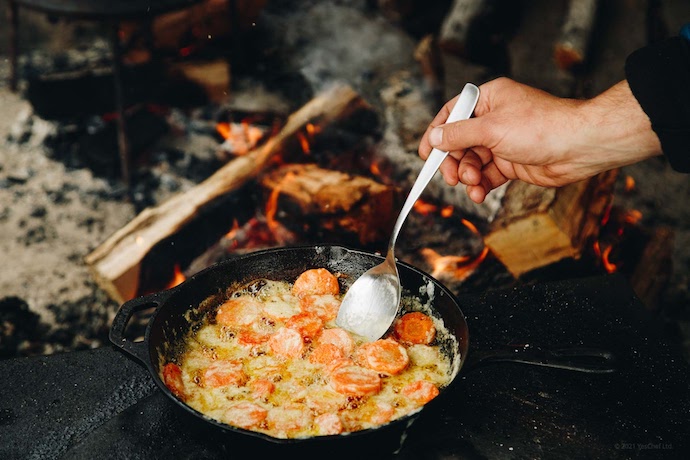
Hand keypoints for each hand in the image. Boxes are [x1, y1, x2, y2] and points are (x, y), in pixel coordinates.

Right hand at [418, 77, 661, 202]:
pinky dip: (480, 185)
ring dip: (467, 176)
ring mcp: (502, 142)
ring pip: (471, 161)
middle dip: (453, 161)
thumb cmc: (541, 127)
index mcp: (489, 99)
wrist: (579, 147)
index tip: (425, 154)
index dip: (436, 133)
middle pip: (459, 142)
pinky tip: (479, 194)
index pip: (452, 114)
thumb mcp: (491, 129)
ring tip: (472, 185)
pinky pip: (486, 175)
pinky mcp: (511, 162)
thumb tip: (434, 138)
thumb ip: (458, 135)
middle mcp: (494, 119)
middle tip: (451, 178)